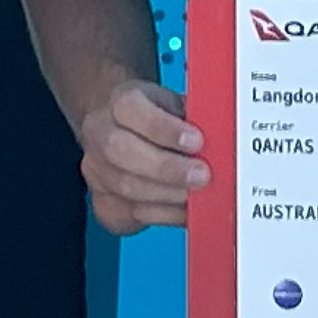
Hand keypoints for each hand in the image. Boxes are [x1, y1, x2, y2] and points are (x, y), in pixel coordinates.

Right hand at [76, 77, 204, 234]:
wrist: (127, 133)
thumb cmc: (159, 120)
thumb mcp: (177, 107)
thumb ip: (194, 118)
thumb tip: (221, 136)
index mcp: (120, 102)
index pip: (130, 109)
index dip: (163, 128)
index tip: (197, 141)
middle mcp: (99, 133)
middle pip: (120, 151)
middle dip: (166, 168)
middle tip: (202, 176)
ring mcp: (96, 170)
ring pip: (126, 188)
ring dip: (168, 196)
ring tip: (197, 196)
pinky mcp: (103, 203)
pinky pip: (131, 215)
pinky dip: (163, 216)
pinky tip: (183, 211)